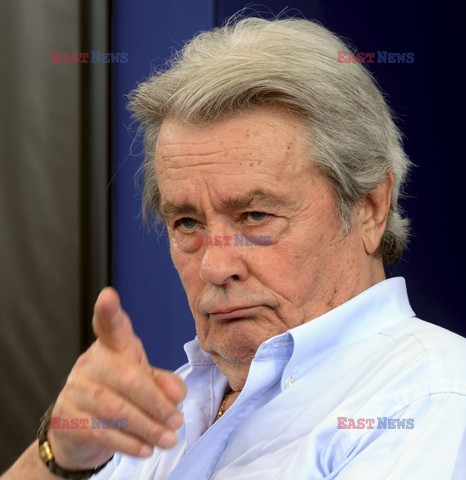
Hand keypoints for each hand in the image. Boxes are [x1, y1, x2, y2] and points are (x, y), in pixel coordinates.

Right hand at [47, 287, 185, 469]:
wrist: (80, 427)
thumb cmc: (120, 392)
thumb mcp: (143, 381)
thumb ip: (163, 383)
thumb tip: (177, 395)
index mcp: (112, 346)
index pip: (110, 326)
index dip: (108, 311)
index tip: (108, 296)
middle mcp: (91, 363)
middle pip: (126, 377)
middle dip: (156, 402)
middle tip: (178, 420)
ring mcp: (76, 390)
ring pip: (116, 408)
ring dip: (147, 426)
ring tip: (169, 438)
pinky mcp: (68, 419)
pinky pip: (102, 432)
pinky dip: (129, 443)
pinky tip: (147, 448)